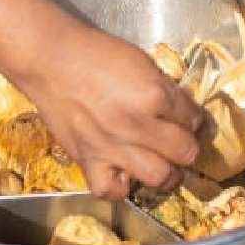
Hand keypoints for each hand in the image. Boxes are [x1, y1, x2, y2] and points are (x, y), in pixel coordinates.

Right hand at [10, 26, 203, 199]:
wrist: (50, 59)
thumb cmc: (95, 54)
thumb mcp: (141, 62)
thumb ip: (164, 89)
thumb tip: (181, 111)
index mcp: (153, 94)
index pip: (193, 118)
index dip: (194, 119)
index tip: (187, 119)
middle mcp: (136, 125)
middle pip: (185, 152)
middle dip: (186, 147)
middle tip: (178, 142)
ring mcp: (112, 147)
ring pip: (159, 177)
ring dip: (166, 172)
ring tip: (161, 164)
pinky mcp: (88, 160)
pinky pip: (112, 190)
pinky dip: (120, 185)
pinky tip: (122, 171)